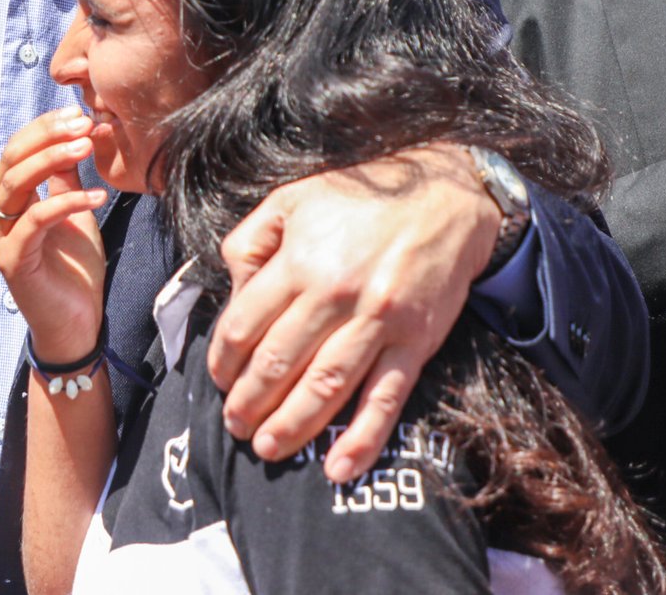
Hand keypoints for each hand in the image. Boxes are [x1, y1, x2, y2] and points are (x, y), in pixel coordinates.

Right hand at [0, 108, 108, 360]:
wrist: (76, 321)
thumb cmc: (74, 267)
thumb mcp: (74, 210)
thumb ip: (67, 176)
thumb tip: (77, 132)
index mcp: (9, 198)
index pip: (17, 148)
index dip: (45, 127)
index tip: (79, 113)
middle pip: (12, 159)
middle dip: (48, 135)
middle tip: (82, 123)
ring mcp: (1, 237)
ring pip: (17, 183)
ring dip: (53, 159)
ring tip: (86, 148)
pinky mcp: (14, 259)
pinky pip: (35, 220)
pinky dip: (66, 203)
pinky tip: (98, 197)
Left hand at [207, 145, 497, 482]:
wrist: (446, 197)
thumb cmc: (362, 197)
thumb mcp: (292, 199)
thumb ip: (251, 242)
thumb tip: (233, 293)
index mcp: (299, 260)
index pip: (246, 325)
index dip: (225, 360)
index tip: (219, 379)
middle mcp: (335, 294)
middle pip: (279, 363)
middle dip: (250, 402)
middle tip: (235, 425)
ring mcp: (378, 321)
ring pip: (326, 387)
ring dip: (292, 426)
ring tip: (268, 448)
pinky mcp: (415, 342)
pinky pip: (386, 398)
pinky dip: (363, 438)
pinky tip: (339, 468)